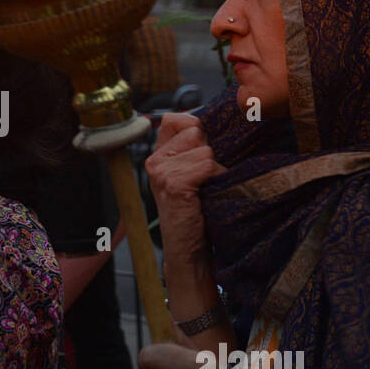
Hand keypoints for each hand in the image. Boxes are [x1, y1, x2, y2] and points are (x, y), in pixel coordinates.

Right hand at [144, 112, 226, 272]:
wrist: (187, 249)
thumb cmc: (194, 212)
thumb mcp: (189, 175)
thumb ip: (193, 150)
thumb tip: (209, 125)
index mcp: (157, 156)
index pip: (176, 119)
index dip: (195, 127)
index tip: (202, 148)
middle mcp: (154, 161)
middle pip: (194, 131)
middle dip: (208, 150)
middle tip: (204, 178)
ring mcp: (161, 172)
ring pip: (204, 149)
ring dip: (214, 169)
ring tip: (206, 189)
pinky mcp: (174, 183)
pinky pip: (207, 164)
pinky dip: (215, 178)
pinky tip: (207, 194)